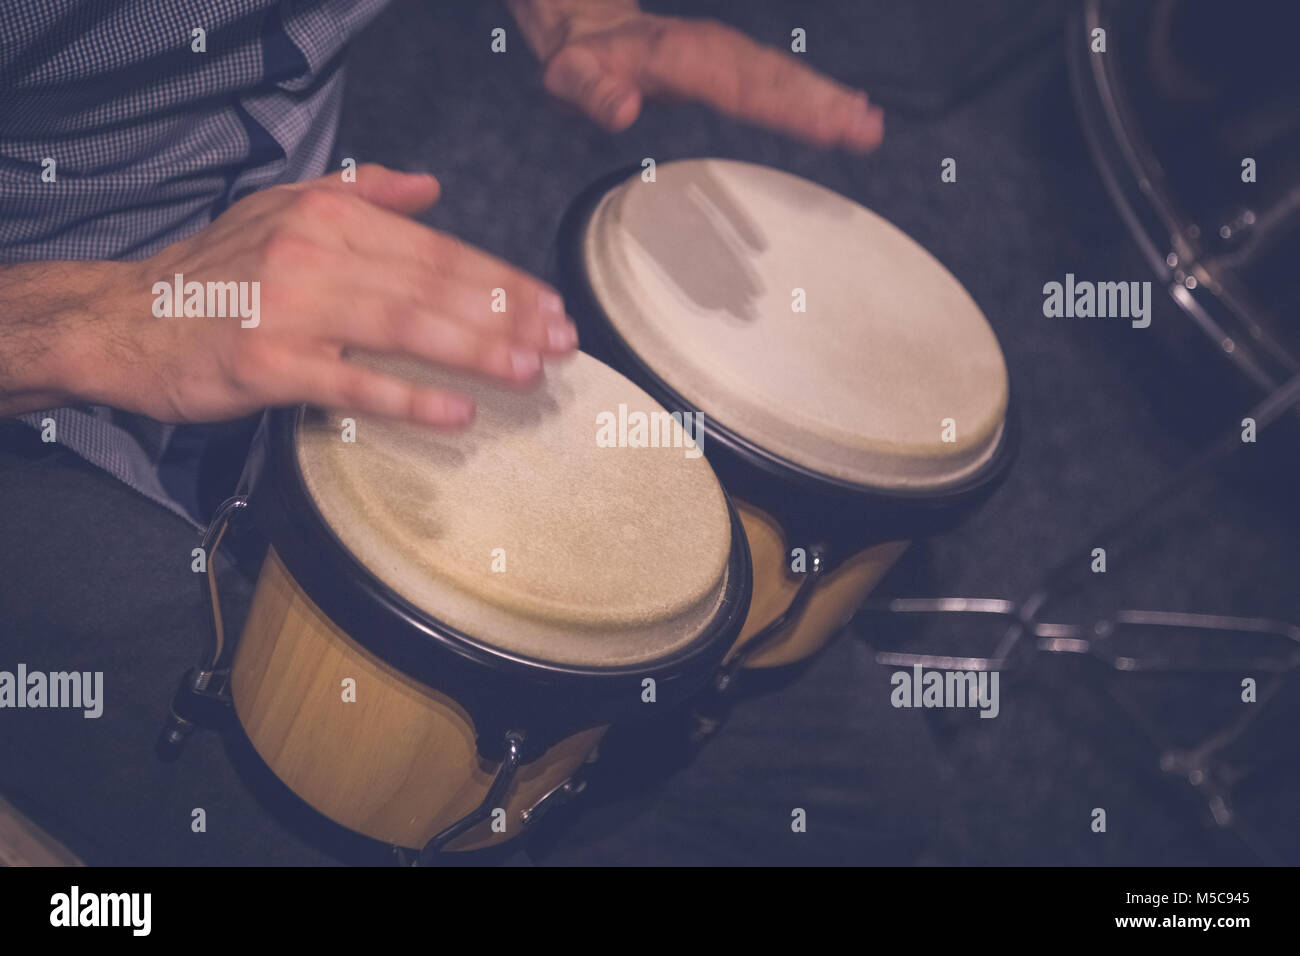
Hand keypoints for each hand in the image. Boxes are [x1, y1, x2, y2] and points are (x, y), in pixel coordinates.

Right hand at [72, 165, 576, 427]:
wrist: (126, 320)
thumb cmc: (215, 274)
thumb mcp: (282, 208)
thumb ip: (361, 192)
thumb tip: (430, 186)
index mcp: (329, 216)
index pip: (437, 248)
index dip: (501, 279)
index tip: (552, 307)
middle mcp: (315, 253)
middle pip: (433, 284)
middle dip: (507, 315)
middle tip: (562, 342)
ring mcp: (291, 308)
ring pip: (404, 326)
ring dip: (476, 349)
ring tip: (530, 370)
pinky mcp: (267, 363)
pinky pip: (351, 382)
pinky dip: (408, 397)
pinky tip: (457, 411)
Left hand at [510, 0, 882, 151]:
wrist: (586, 31)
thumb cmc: (578, 62)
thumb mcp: (568, 78)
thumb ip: (591, 93)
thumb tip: (621, 109)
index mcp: (676, 54)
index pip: (738, 82)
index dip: (782, 104)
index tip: (824, 126)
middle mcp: (710, 49)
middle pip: (773, 76)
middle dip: (821, 102)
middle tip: (867, 131)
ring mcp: (725, 56)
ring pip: (782, 76)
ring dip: (826, 100)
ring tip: (869, 128)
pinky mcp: (733, 67)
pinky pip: (777, 79)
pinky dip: (813, 95)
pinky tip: (848, 114)